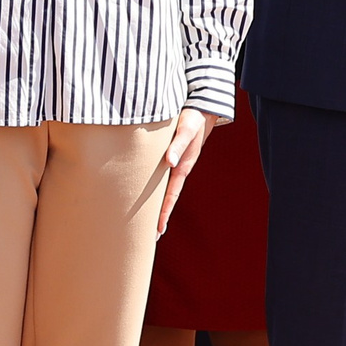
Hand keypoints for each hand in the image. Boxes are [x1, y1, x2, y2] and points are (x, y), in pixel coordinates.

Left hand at [156, 108, 214, 235]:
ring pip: (163, 188)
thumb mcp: (186, 128)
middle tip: (150, 237)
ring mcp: (175, 163)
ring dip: (155, 204)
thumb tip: (169, 162)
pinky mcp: (171, 155)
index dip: (164, 212)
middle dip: (158, 217)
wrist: (201, 108)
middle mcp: (178, 168)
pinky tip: (145, 192)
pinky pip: (160, 176)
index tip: (158, 230)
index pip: (171, 195)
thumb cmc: (193, 117)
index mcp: (182, 166)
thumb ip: (178, 144)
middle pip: (167, 197)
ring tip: (144, 221)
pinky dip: (153, 188)